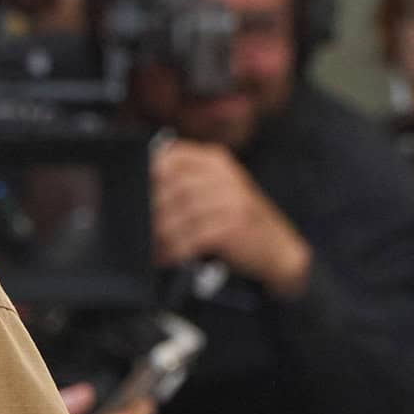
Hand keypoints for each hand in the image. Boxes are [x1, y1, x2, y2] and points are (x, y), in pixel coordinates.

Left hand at [152, 139, 311, 293]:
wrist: (278, 248)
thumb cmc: (238, 221)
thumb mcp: (218, 191)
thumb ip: (186, 183)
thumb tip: (141, 190)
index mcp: (216, 161)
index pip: (173, 156)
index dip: (149, 174)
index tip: (134, 192)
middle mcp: (225, 175)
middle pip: (172, 188)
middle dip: (151, 212)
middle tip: (138, 228)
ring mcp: (231, 199)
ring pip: (179, 215)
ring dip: (160, 235)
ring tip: (151, 247)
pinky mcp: (233, 225)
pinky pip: (192, 237)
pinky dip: (176, 250)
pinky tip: (169, 257)